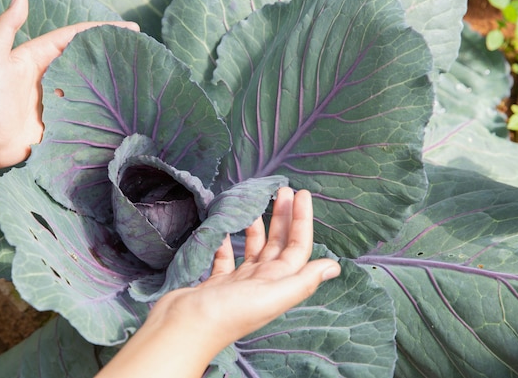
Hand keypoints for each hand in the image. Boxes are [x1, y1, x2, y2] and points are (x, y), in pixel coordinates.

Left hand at [0, 0, 138, 169]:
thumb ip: (6, 27)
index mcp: (38, 57)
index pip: (75, 37)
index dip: (100, 29)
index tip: (129, 26)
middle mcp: (50, 76)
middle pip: (86, 61)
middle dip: (110, 53)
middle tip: (138, 49)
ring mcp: (57, 100)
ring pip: (89, 87)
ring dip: (110, 81)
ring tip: (137, 76)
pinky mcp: (60, 121)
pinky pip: (84, 113)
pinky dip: (102, 109)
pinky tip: (121, 107)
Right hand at [96, 187, 340, 377]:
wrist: (182, 329)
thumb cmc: (226, 313)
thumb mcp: (270, 296)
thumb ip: (302, 281)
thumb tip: (335, 267)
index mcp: (277, 284)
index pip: (297, 247)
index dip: (302, 220)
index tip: (302, 193)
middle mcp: (262, 282)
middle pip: (279, 244)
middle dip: (283, 216)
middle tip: (283, 189)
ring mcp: (239, 282)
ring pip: (254, 247)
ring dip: (259, 225)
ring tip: (257, 201)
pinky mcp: (217, 282)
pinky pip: (227, 256)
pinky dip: (228, 239)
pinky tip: (226, 225)